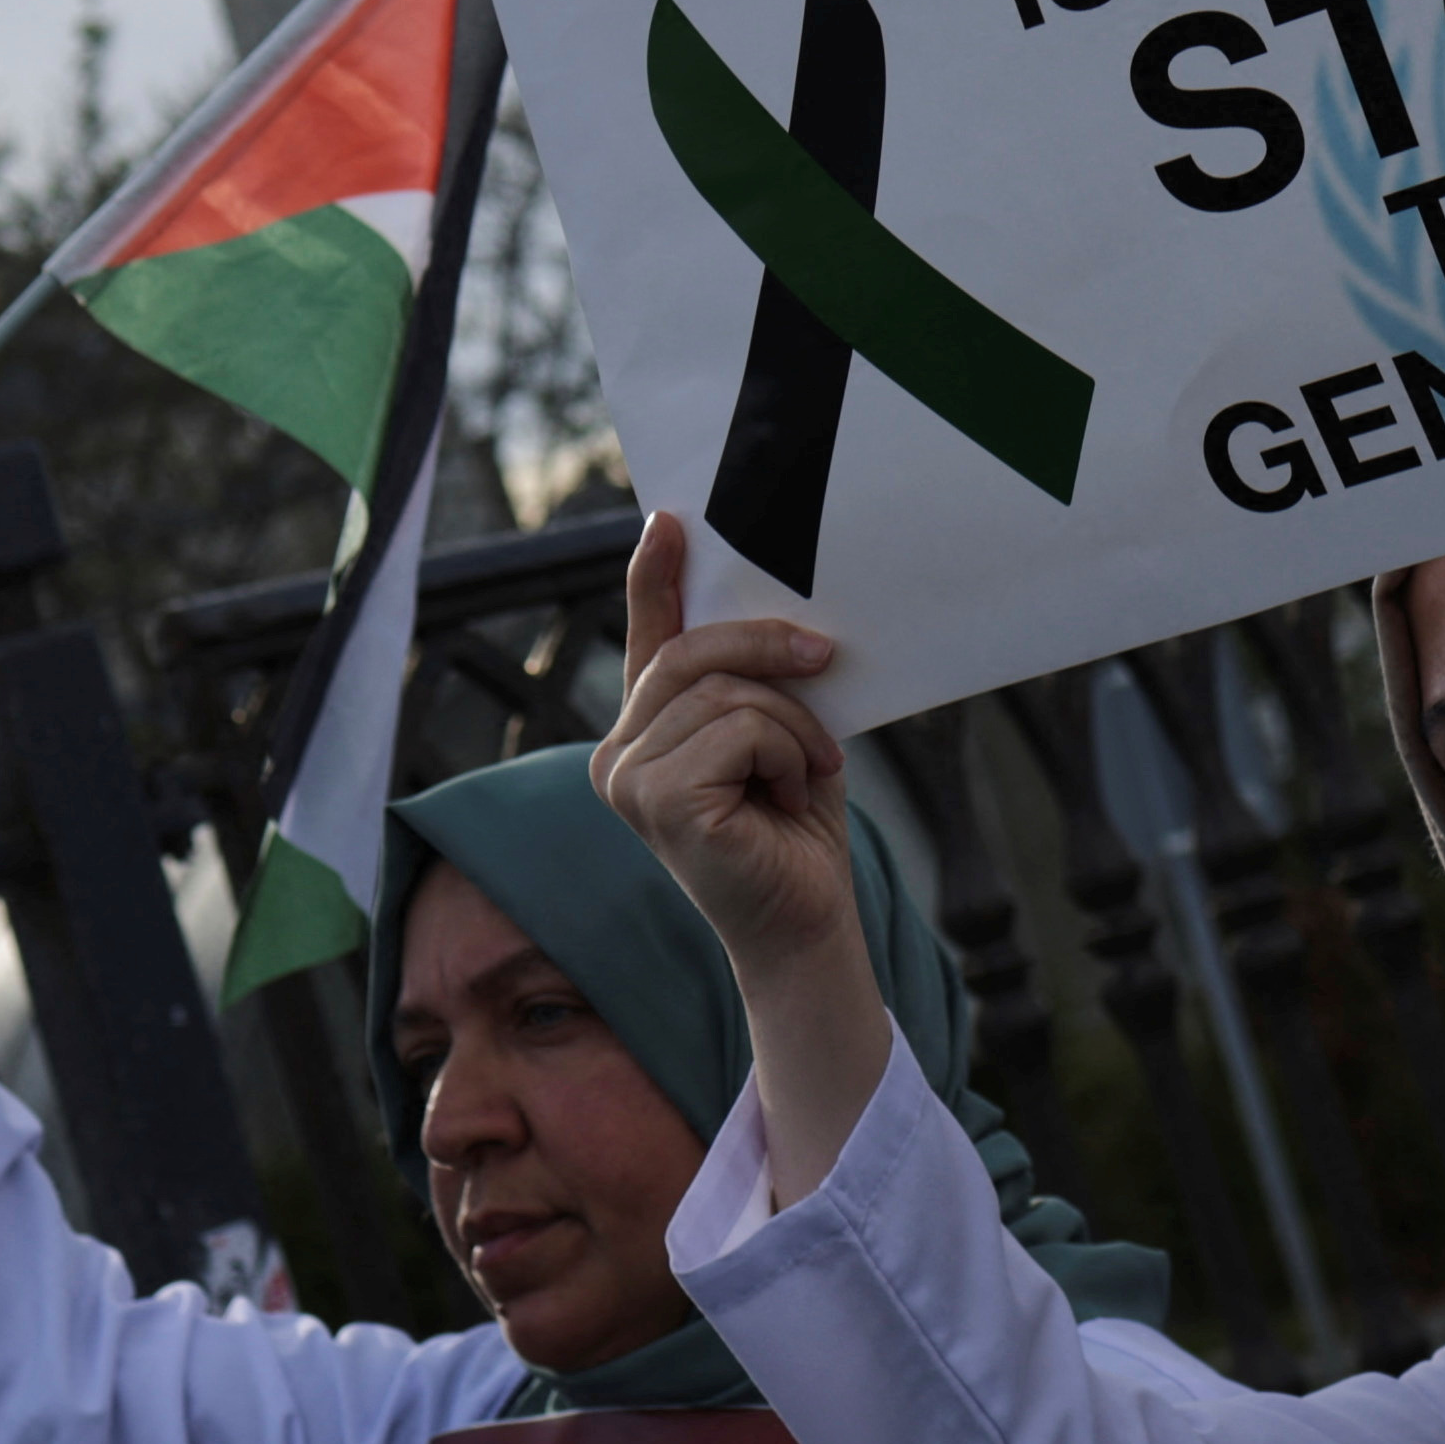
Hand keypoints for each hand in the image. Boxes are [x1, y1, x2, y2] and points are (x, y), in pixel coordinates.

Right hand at [588, 512, 895, 1200]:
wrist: (810, 923)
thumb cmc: (796, 832)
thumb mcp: (778, 734)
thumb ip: (752, 681)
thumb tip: (774, 608)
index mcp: (642, 735)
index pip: (648, 641)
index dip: (654, 577)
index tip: (672, 520)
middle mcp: (616, 756)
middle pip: (693, 653)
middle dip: (771, 650)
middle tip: (827, 665)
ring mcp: (627, 782)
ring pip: (726, 692)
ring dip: (792, 724)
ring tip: (807, 772)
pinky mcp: (658, 805)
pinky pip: (740, 729)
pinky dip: (786, 753)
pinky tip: (788, 798)